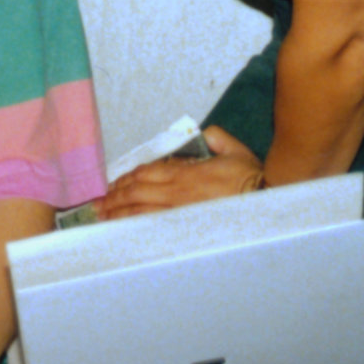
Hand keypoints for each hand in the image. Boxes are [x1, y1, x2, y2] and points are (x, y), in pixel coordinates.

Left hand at [97, 126, 263, 220]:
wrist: (266, 206)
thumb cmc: (252, 181)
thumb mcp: (236, 151)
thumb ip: (217, 138)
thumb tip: (204, 132)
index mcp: (187, 173)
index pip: (147, 172)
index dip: (127, 178)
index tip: (113, 184)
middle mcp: (179, 193)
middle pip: (138, 192)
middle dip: (115, 197)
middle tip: (98, 203)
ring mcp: (180, 213)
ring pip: (142, 212)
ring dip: (119, 213)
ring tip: (103, 216)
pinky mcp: (186, 230)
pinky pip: (154, 228)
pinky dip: (136, 228)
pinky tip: (125, 231)